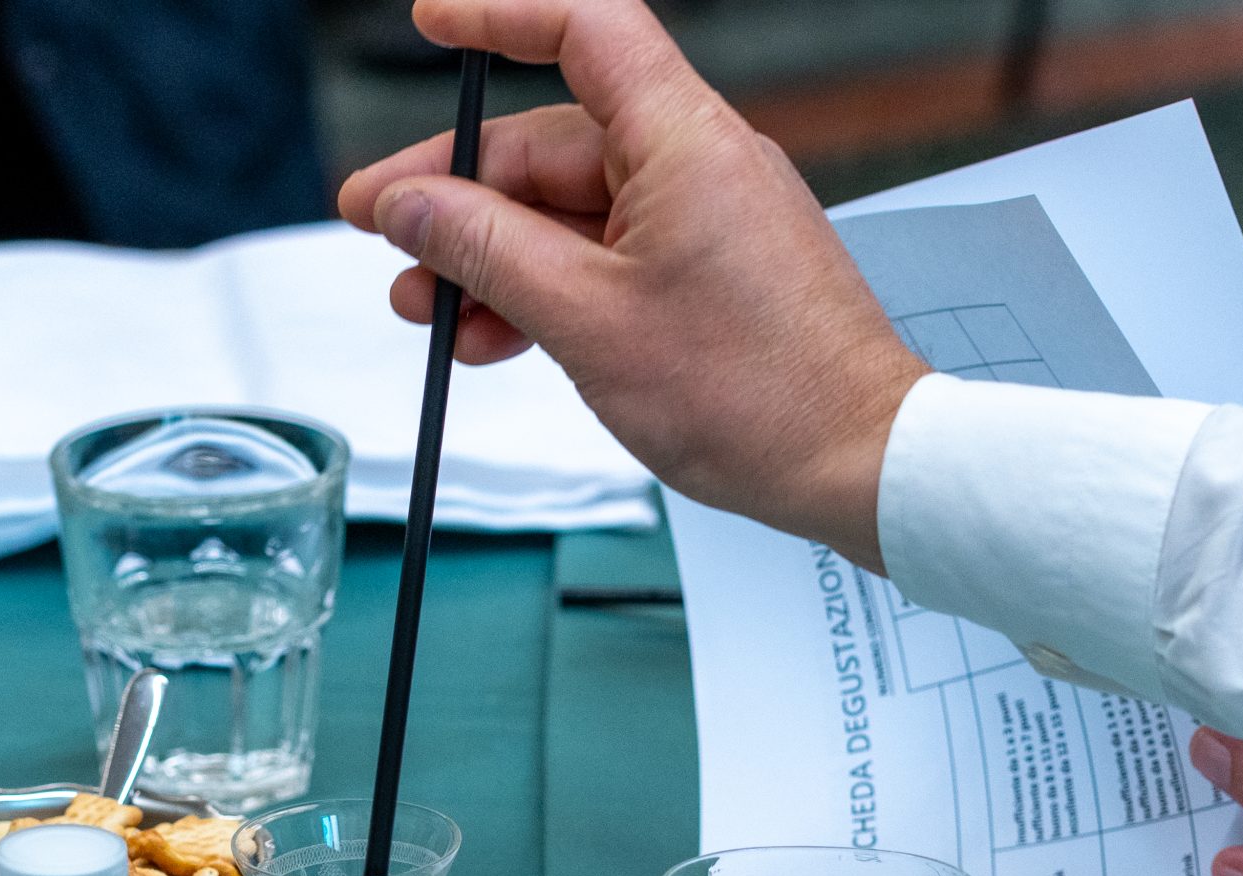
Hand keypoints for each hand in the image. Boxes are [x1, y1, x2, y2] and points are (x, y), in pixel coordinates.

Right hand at [334, 0, 927, 565]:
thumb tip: (408, 205)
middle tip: (385, 239)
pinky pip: (609, 256)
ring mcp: (708, 218)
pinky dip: (547, 288)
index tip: (429, 28)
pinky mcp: (713, 273)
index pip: (582, 27)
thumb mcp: (585, 321)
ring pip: (571, 211)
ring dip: (492, 257)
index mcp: (680, 139)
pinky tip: (495, 337)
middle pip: (551, 142)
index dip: (498, 18)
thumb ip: (484, 251)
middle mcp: (699, 161)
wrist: (857, 464)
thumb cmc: (755, 394)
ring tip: (429, 315)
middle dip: (459, 196)